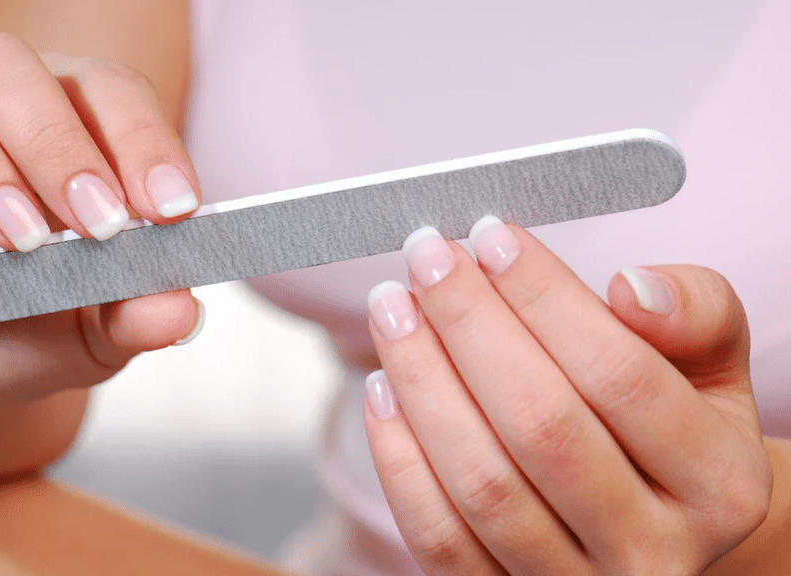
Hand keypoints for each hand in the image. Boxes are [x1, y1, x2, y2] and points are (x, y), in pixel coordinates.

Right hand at [0, 34, 201, 476]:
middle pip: (8, 68)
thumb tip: (181, 308)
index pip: (105, 90)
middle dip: (58, 143)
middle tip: (98, 224)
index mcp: (64, 126)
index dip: (143, 138)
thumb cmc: (30, 333)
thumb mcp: (97, 338)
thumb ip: (136, 316)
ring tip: (23, 242)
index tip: (173, 209)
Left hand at [363, 218, 770, 574]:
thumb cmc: (674, 422)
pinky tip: (383, 387)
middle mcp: (652, 551)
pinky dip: (398, 457)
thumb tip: (628, 289)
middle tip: (427, 258)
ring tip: (393, 310)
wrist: (657, 520)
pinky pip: (438, 534)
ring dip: (422, 382)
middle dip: (469, 325)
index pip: (620, 374)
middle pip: (541, 426)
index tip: (492, 237)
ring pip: (482, 483)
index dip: (545, 298)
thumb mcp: (712, 363)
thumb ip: (696, 312)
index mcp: (718, 483)